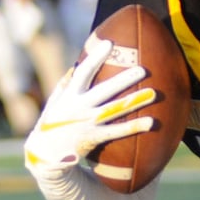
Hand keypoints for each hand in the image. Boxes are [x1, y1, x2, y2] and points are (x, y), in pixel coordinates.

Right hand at [23, 35, 155, 175]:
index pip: (83, 72)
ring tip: (154, 93)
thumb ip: (66, 83)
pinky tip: (151, 122)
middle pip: (104, 90)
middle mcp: (78, 107)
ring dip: (134, 101)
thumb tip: (78, 62)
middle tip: (143, 70)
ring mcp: (87, 123)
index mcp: (69, 95)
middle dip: (124, 79)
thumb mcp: (54, 101)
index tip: (109, 44)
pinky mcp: (93, 138)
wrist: (45, 155)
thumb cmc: (52, 124)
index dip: (95, 58)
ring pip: (114, 110)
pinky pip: (116, 132)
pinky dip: (133, 127)